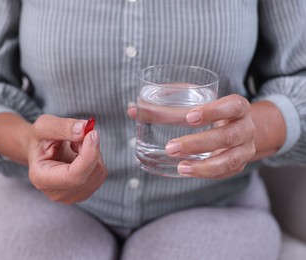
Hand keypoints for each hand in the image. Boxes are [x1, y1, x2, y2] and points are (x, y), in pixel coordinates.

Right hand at [27, 115, 107, 203]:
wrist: (40, 151)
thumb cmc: (40, 139)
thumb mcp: (45, 126)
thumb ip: (63, 127)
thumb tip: (84, 130)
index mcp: (41, 178)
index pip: (74, 176)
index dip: (88, 155)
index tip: (92, 133)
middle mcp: (57, 193)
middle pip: (90, 174)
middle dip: (90, 149)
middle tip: (79, 135)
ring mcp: (72, 197)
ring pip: (99, 172)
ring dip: (93, 152)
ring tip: (75, 145)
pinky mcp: (84, 192)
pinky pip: (101, 173)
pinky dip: (95, 159)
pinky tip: (80, 155)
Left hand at [128, 94, 255, 178]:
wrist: (240, 126)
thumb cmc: (211, 112)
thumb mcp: (196, 103)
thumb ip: (167, 105)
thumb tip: (132, 111)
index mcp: (238, 106)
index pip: (231, 106)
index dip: (212, 111)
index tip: (189, 117)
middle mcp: (246, 127)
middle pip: (226, 136)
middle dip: (198, 143)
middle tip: (171, 147)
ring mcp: (246, 148)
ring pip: (229, 160)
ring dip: (203, 166)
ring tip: (180, 167)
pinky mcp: (240, 164)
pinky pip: (225, 172)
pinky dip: (206, 174)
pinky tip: (187, 172)